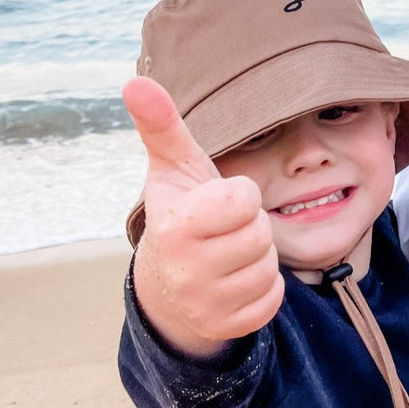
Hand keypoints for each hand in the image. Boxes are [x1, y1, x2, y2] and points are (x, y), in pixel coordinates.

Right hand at [123, 76, 283, 356]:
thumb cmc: (180, 213)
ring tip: (228, 253)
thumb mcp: (172, 168)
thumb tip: (135, 81)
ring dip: (257, 257)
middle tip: (223, 230)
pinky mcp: (226, 327)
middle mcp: (186, 270)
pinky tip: (236, 280)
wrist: (165, 284)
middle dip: (250, 226)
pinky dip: (263, 288)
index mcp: (176, 226)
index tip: (218, 202)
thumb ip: (161, 124)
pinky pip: (273, 300)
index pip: (244, 198)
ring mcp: (205, 304)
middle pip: (260, 233)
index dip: (238, 195)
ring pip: (269, 267)